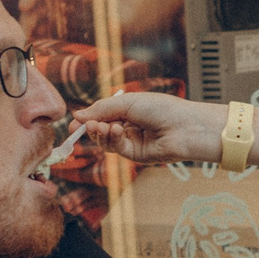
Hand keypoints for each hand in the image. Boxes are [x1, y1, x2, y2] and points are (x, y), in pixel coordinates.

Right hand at [75, 92, 224, 166]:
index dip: (87, 119)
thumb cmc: (163, 109)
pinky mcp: (135, 155)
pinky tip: (116, 130)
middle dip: (91, 127)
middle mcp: (129, 126)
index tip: (74, 123)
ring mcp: (132, 141)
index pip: (102, 115)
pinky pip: (115, 149)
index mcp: (129, 110)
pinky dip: (111, 140)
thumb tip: (78, 116)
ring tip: (103, 126)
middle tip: (85, 126)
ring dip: (100, 133)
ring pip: (105, 141)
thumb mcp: (128, 102)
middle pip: (100, 129)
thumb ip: (102, 109)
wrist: (184, 127)